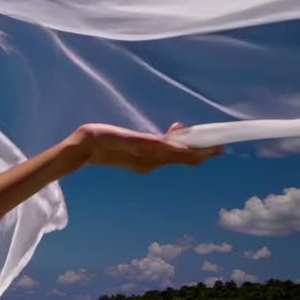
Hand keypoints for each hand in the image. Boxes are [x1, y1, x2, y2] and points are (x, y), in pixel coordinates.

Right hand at [65, 122, 221, 172]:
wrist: (80, 150)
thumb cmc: (101, 140)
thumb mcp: (127, 139)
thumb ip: (150, 143)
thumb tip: (175, 144)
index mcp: (151, 156)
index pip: (184, 155)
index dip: (203, 151)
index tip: (220, 146)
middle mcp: (151, 162)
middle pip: (182, 157)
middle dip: (200, 149)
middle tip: (217, 143)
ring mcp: (144, 161)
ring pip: (174, 155)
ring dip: (187, 147)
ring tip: (199, 138)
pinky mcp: (137, 157)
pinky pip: (162, 153)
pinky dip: (173, 145)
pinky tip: (172, 137)